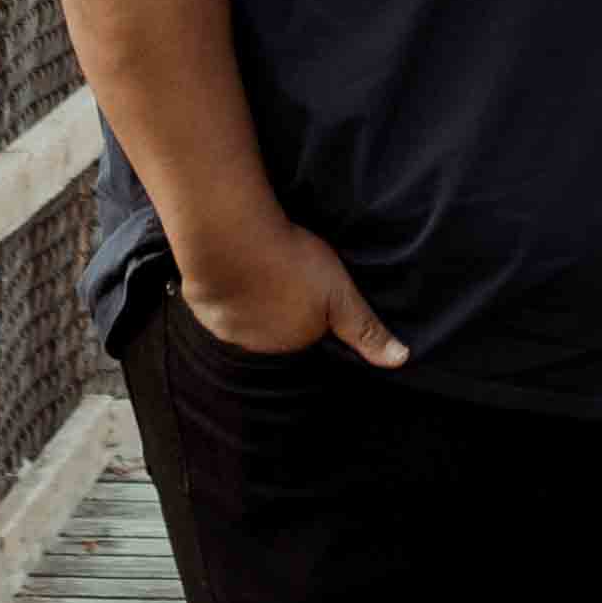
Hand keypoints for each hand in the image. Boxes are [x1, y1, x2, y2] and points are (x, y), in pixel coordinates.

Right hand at [172, 216, 410, 366]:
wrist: (231, 241)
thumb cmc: (290, 262)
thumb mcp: (341, 293)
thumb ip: (365, 329)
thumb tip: (399, 361)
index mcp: (293, 342)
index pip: (306, 334)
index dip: (312, 309)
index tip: (311, 286)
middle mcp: (258, 345)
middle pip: (275, 327)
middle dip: (281, 306)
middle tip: (287, 271)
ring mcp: (226, 327)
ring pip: (245, 315)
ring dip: (251, 297)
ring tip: (260, 265)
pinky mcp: (202, 305)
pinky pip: (217, 301)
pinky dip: (226, 286)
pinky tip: (234, 265)